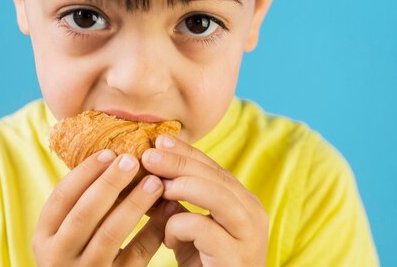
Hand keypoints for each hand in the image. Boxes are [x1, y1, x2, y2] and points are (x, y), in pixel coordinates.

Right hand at [32, 149, 174, 265]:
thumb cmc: (81, 254)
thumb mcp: (68, 234)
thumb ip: (82, 205)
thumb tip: (117, 159)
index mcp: (45, 238)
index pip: (61, 197)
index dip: (85, 172)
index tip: (109, 152)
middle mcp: (58, 257)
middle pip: (84, 214)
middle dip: (110, 183)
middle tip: (132, 160)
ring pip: (110, 235)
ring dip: (134, 204)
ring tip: (155, 182)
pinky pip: (135, 256)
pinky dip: (152, 232)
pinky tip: (167, 213)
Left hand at [141, 136, 268, 266]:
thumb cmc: (202, 263)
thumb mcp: (187, 226)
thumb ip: (173, 200)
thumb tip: (143, 169)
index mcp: (242, 200)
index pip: (212, 166)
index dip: (185, 152)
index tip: (157, 141)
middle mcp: (252, 212)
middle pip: (214, 175)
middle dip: (178, 162)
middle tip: (148, 155)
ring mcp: (249, 235)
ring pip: (216, 194)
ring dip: (182, 186)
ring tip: (158, 188)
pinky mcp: (237, 256)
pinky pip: (203, 227)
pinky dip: (179, 227)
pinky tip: (170, 239)